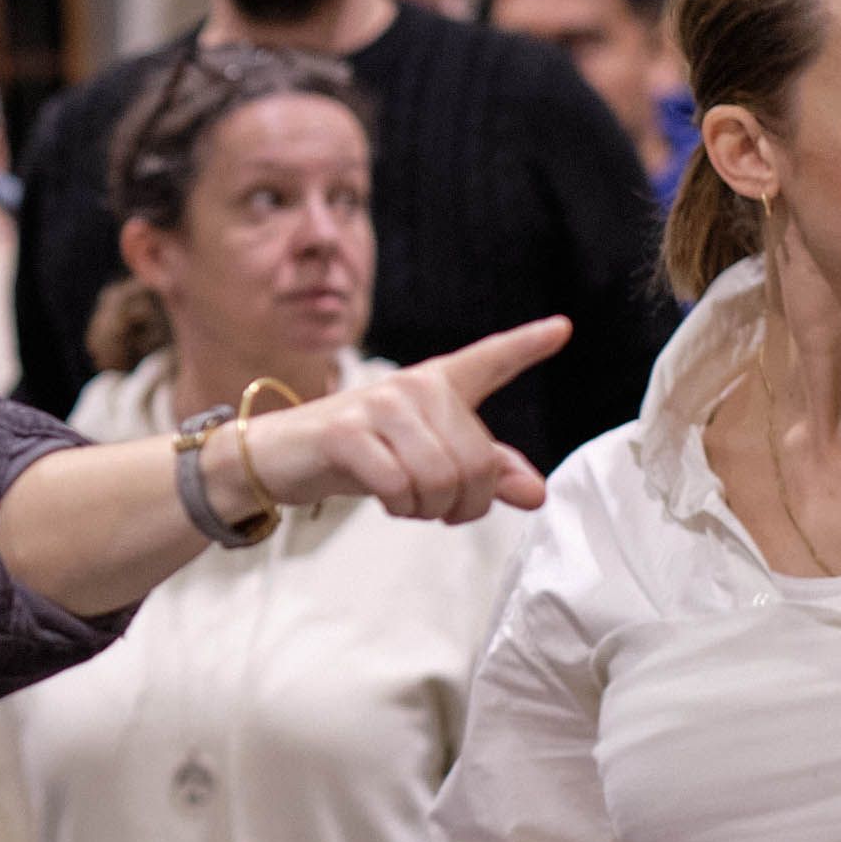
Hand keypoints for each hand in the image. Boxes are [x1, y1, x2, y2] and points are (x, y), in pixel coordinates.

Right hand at [235, 318, 566, 524]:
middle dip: (466, 503)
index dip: (527, 345)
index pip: (489, 359)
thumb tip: (535, 494)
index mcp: (437, 384)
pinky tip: (388, 500)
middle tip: (443, 512)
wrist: (279, 457)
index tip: (561, 329)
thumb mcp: (425, 461)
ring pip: (441, 478)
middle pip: (477, 461)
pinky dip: (399, 506)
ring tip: (411, 505)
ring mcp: (380, 405)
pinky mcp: (348, 432)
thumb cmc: (357, 454)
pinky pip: (399, 485)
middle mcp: (414, 386)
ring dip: (430, 509)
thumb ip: (483, 473)